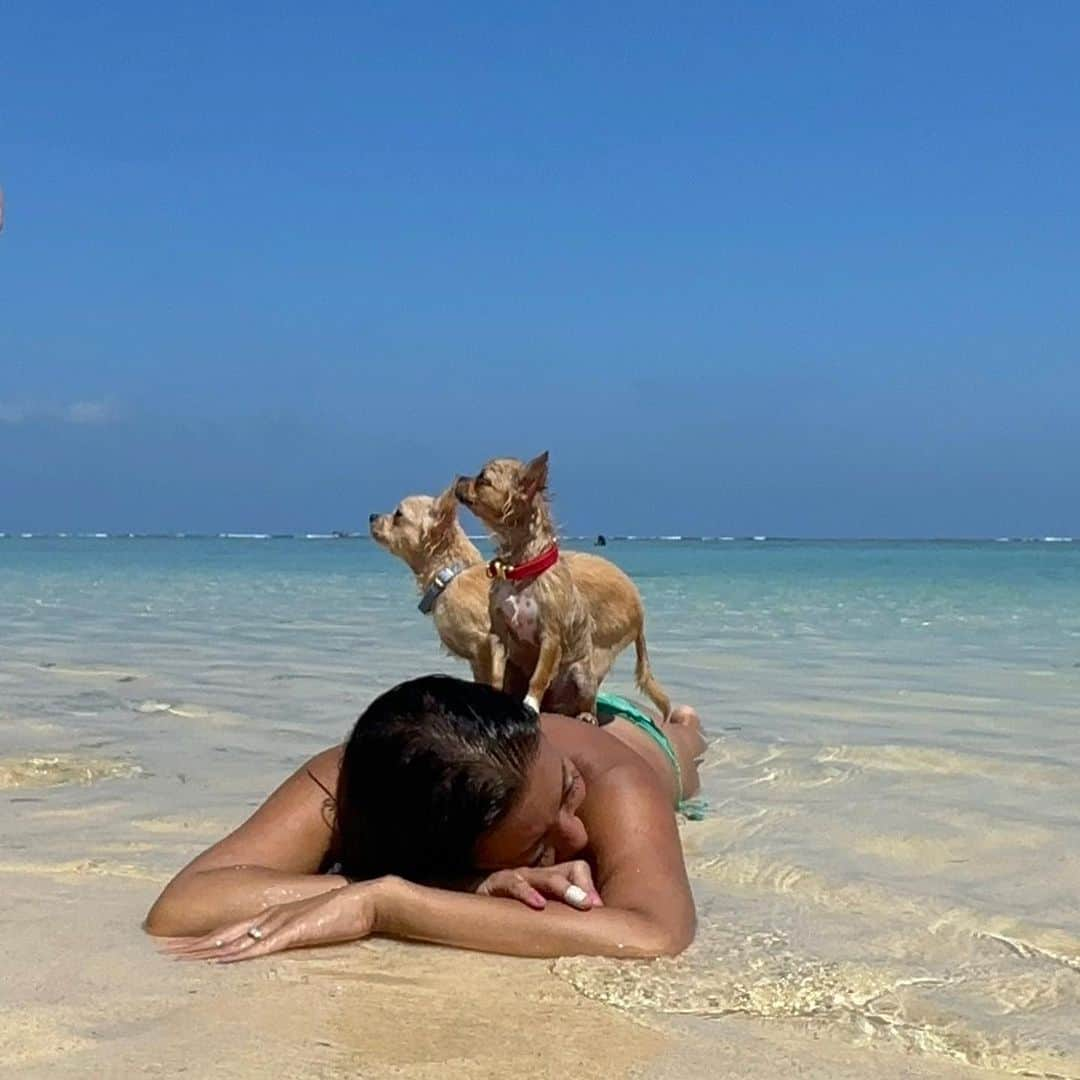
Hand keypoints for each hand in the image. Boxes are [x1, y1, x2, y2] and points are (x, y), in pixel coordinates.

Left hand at [158, 880, 382, 962]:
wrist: (368, 899)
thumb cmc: (344, 913)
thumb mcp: (311, 925)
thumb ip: (292, 933)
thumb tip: (277, 945)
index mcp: (272, 916)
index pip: (228, 931)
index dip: (200, 940)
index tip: (175, 949)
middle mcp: (270, 917)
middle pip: (222, 935)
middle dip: (191, 946)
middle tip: (161, 954)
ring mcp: (281, 923)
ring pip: (235, 941)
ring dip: (206, 952)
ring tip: (179, 960)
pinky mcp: (295, 931)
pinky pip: (263, 947)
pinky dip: (240, 955)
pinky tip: (223, 961)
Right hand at [476, 860, 602, 910]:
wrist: (474, 904)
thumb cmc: (512, 912)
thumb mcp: (542, 915)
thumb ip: (564, 917)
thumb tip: (593, 923)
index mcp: (551, 879)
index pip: (577, 869)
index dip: (588, 886)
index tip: (599, 909)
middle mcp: (538, 874)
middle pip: (566, 871)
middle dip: (581, 887)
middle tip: (591, 906)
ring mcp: (518, 877)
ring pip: (544, 876)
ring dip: (563, 888)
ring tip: (578, 903)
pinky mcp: (497, 884)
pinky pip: (514, 884)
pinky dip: (527, 893)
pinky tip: (537, 905)